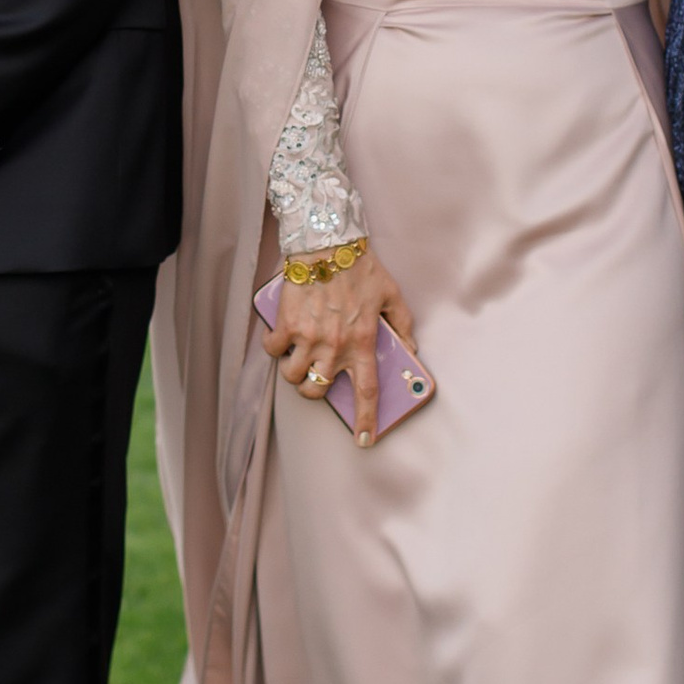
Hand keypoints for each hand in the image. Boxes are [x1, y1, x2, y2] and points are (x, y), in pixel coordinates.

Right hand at [263, 246, 423, 447]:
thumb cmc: (361, 268)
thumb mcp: (392, 295)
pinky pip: (274, 350)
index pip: (366, 391)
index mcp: (363, 341)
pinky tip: (282, 337)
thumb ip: (404, 325)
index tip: (365, 440)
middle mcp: (334, 345)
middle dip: (314, 391)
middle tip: (316, 377)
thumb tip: (410, 349)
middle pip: (317, 391)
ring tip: (299, 358)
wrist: (327, 243)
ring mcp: (307, 337)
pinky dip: (275, 348)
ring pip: (293, 377)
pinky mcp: (286, 324)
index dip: (366, 420)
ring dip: (294, 372)